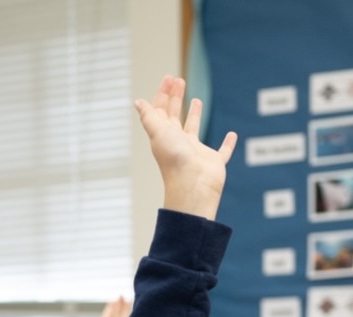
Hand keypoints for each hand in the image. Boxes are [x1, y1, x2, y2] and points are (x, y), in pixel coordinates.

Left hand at [134, 76, 236, 219]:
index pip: (161, 111)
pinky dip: (227, 144)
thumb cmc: (175, 159)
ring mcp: (195, 152)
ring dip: (195, 115)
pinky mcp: (213, 161)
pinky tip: (232, 135)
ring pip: (194, 130)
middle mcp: (178, 142)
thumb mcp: (159, 132)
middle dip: (176, 98)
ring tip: (197, 100)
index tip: (169, 77)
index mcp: (164, 136)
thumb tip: (137, 102)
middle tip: (179, 79)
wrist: (193, 185)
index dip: (163, 94)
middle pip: (174, 116)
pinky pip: (223, 151)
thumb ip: (149, 117)